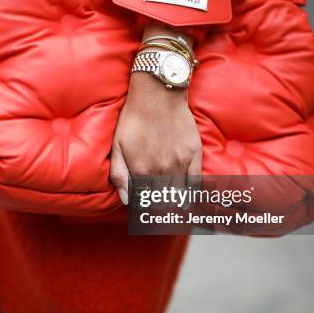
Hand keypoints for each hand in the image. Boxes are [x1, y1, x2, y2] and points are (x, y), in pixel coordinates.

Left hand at [109, 27, 201, 204]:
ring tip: (173, 214)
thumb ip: (119, 174)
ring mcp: (180, 163)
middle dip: (159, 213)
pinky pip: (196, 182)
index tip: (145, 217)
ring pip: (180, 196)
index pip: (143, 204)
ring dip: (176, 207)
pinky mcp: (194, 154)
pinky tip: (190, 202)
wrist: (158, 94)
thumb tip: (126, 200)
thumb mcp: (117, 145)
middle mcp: (161, 171)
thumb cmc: (133, 118)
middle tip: (158, 218)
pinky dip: (193, 195)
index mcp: (140, 172)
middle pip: (162, 204)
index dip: (143, 212)